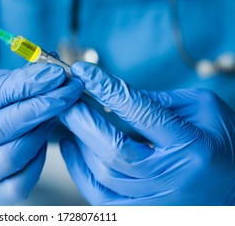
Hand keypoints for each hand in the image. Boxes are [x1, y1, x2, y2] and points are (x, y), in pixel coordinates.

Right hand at [0, 63, 82, 204]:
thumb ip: (14, 80)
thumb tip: (52, 70)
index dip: (27, 84)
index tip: (55, 73)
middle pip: (3, 128)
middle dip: (43, 106)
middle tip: (69, 90)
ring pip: (12, 157)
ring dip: (41, 132)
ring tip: (55, 114)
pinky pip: (19, 183)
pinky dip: (36, 161)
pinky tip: (40, 142)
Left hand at [59, 62, 234, 204]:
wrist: (233, 190)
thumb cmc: (220, 144)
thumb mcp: (203, 110)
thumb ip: (159, 101)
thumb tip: (113, 95)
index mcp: (191, 145)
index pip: (140, 112)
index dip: (106, 89)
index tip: (83, 72)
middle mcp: (172, 177)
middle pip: (112, 150)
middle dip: (81, 120)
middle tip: (66, 99)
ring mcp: (156, 200)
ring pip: (103, 173)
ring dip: (79, 143)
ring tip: (71, 119)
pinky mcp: (143, 213)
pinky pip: (100, 197)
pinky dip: (79, 170)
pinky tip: (71, 147)